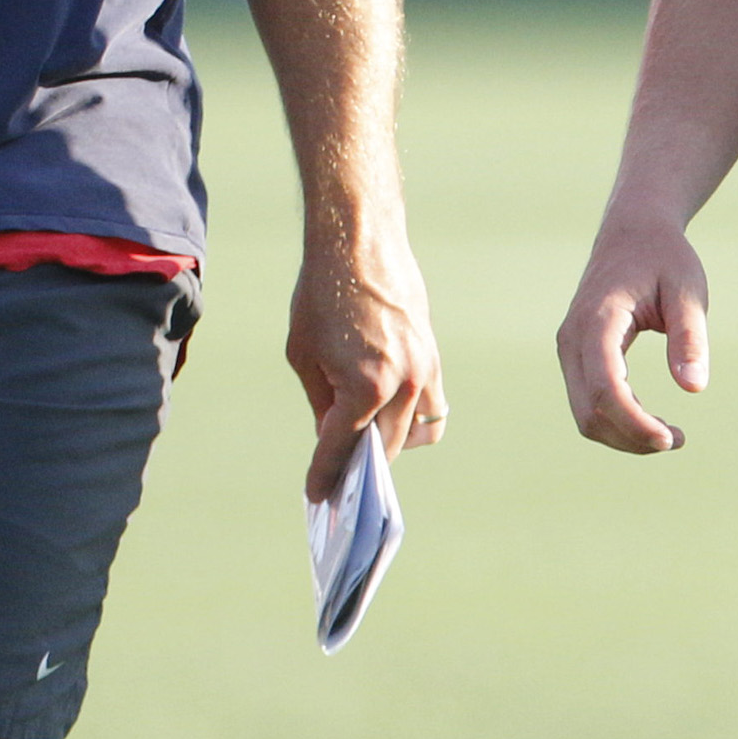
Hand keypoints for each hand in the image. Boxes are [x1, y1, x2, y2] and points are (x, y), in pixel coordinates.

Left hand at [286, 225, 441, 504]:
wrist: (360, 240)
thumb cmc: (322, 293)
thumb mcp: (304, 353)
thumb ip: (321, 400)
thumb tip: (332, 432)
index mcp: (365, 388)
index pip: (342, 448)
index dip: (325, 476)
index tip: (317, 498)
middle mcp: (402, 385)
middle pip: (383, 450)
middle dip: (358, 468)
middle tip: (339, 480)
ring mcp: (424, 371)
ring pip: (416, 434)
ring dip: (390, 446)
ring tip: (364, 444)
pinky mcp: (433, 355)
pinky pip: (432, 406)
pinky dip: (412, 420)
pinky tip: (388, 416)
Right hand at [556, 215, 707, 454]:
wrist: (632, 230)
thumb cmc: (664, 258)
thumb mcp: (687, 290)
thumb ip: (690, 337)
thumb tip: (694, 388)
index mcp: (598, 319)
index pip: (606, 388)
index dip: (635, 423)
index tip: (672, 439)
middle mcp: (573, 339)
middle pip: (590, 412)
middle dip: (631, 438)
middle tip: (678, 440)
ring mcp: (570, 349)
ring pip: (585, 415)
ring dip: (624, 436)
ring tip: (670, 435)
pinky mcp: (576, 357)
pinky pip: (588, 403)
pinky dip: (617, 422)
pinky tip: (651, 421)